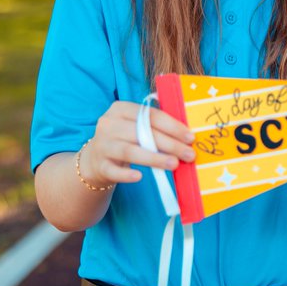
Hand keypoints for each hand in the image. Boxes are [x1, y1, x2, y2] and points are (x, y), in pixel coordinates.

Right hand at [79, 101, 195, 188]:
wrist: (96, 159)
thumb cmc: (124, 139)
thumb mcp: (135, 125)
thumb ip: (155, 123)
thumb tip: (187, 129)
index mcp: (120, 109)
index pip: (150, 115)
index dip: (172, 126)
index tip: (190, 137)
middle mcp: (108, 124)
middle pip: (142, 133)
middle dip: (169, 144)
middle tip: (188, 154)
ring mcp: (102, 145)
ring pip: (130, 150)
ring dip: (154, 158)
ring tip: (174, 164)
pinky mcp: (100, 165)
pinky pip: (114, 171)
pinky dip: (126, 174)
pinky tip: (139, 176)